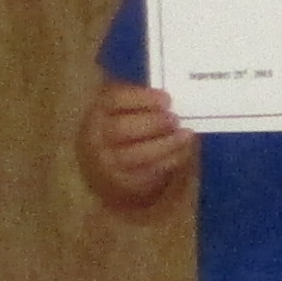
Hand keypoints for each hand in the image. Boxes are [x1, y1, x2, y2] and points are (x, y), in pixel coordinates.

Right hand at [82, 78, 197, 205]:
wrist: (112, 165)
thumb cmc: (127, 126)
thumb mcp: (130, 108)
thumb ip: (146, 102)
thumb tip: (172, 101)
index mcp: (98, 111)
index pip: (113, 100)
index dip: (141, 98)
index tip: (166, 99)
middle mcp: (96, 137)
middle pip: (119, 129)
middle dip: (151, 123)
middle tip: (174, 119)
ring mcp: (107, 162)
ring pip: (132, 155)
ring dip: (164, 144)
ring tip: (185, 135)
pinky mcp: (123, 182)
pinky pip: (146, 173)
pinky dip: (168, 161)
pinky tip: (183, 150)